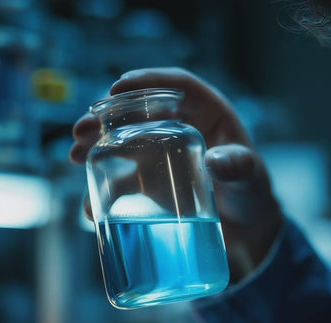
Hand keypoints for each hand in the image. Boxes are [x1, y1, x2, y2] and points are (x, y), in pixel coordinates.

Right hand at [70, 67, 283, 282]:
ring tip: (75, 156)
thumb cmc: (254, 196)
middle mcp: (183, 129)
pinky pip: (124, 180)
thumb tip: (216, 161)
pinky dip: (104, 189)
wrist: (250, 233)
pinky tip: (91, 205)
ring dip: (96, 146)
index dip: (147, 80)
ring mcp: (165, 156)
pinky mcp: (154, 184)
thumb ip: (239, 168)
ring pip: (124, 142)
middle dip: (107, 116)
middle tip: (82, 130)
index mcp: (210, 115)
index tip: (117, 86)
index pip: (178, 86)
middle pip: (140, 112)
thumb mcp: (251, 180)